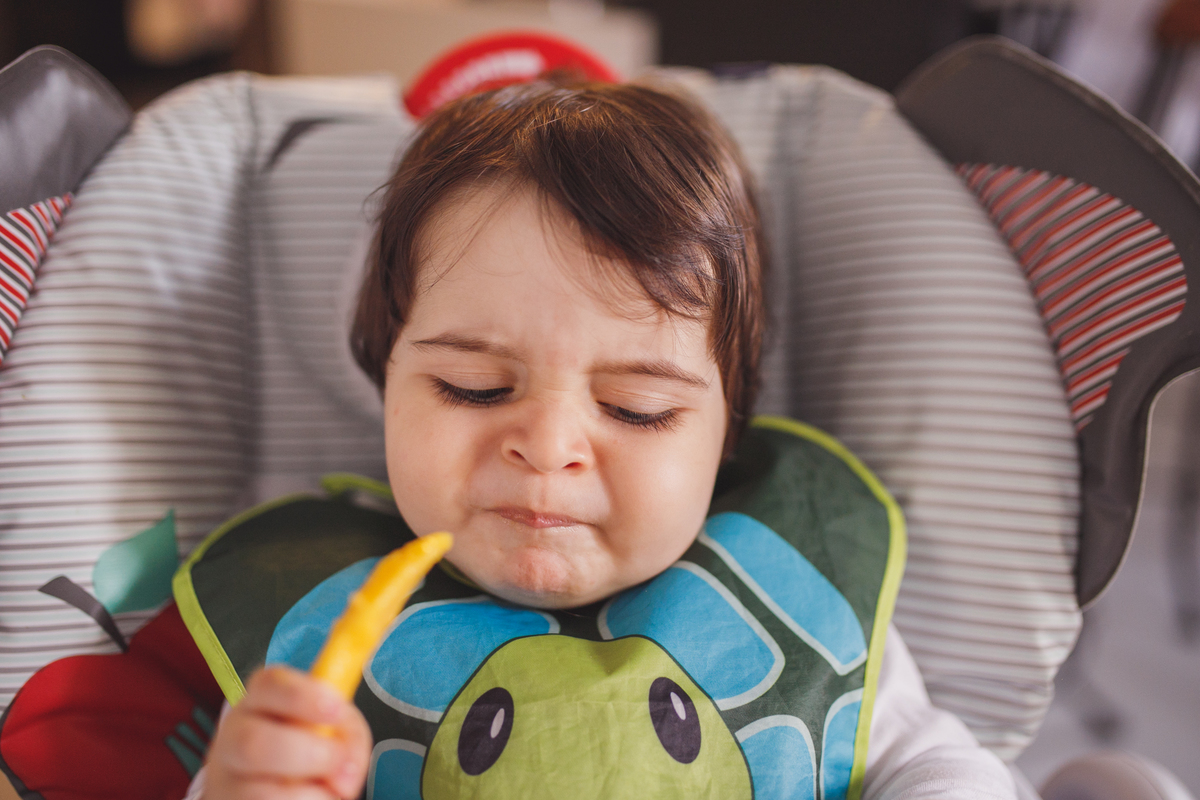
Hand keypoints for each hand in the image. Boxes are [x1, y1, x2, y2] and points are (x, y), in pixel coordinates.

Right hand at [203, 665, 371, 798]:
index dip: (303, 695)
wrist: (272, 785)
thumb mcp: (335, 728)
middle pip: (253, 741)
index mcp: (260, 700)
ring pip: (260, 792)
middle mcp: (235, 736)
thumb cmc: (310, 747)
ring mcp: (227, 779)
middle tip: (337, 761)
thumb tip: (346, 771)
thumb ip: (348, 735)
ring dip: (308, 794)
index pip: (268, 684)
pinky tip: (309, 798)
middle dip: (307, 753)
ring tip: (325, 790)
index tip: (336, 709)